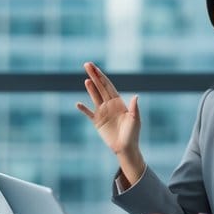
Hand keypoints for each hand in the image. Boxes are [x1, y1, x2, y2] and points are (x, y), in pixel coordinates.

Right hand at [76, 62, 145, 185]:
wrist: (126, 148)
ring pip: (94, 97)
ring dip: (90, 88)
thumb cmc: (133, 134)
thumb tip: (136, 96)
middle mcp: (110, 104)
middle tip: (86, 64)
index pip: (108, 85)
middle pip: (100, 87)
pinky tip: (77, 103)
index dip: (101, 76)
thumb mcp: (135, 120)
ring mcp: (102, 112)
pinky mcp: (97, 122)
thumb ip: (134, 108)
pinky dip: (83, 109)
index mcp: (119, 102)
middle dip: (94, 76)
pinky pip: (88, 113)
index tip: (95, 67)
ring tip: (86, 80)